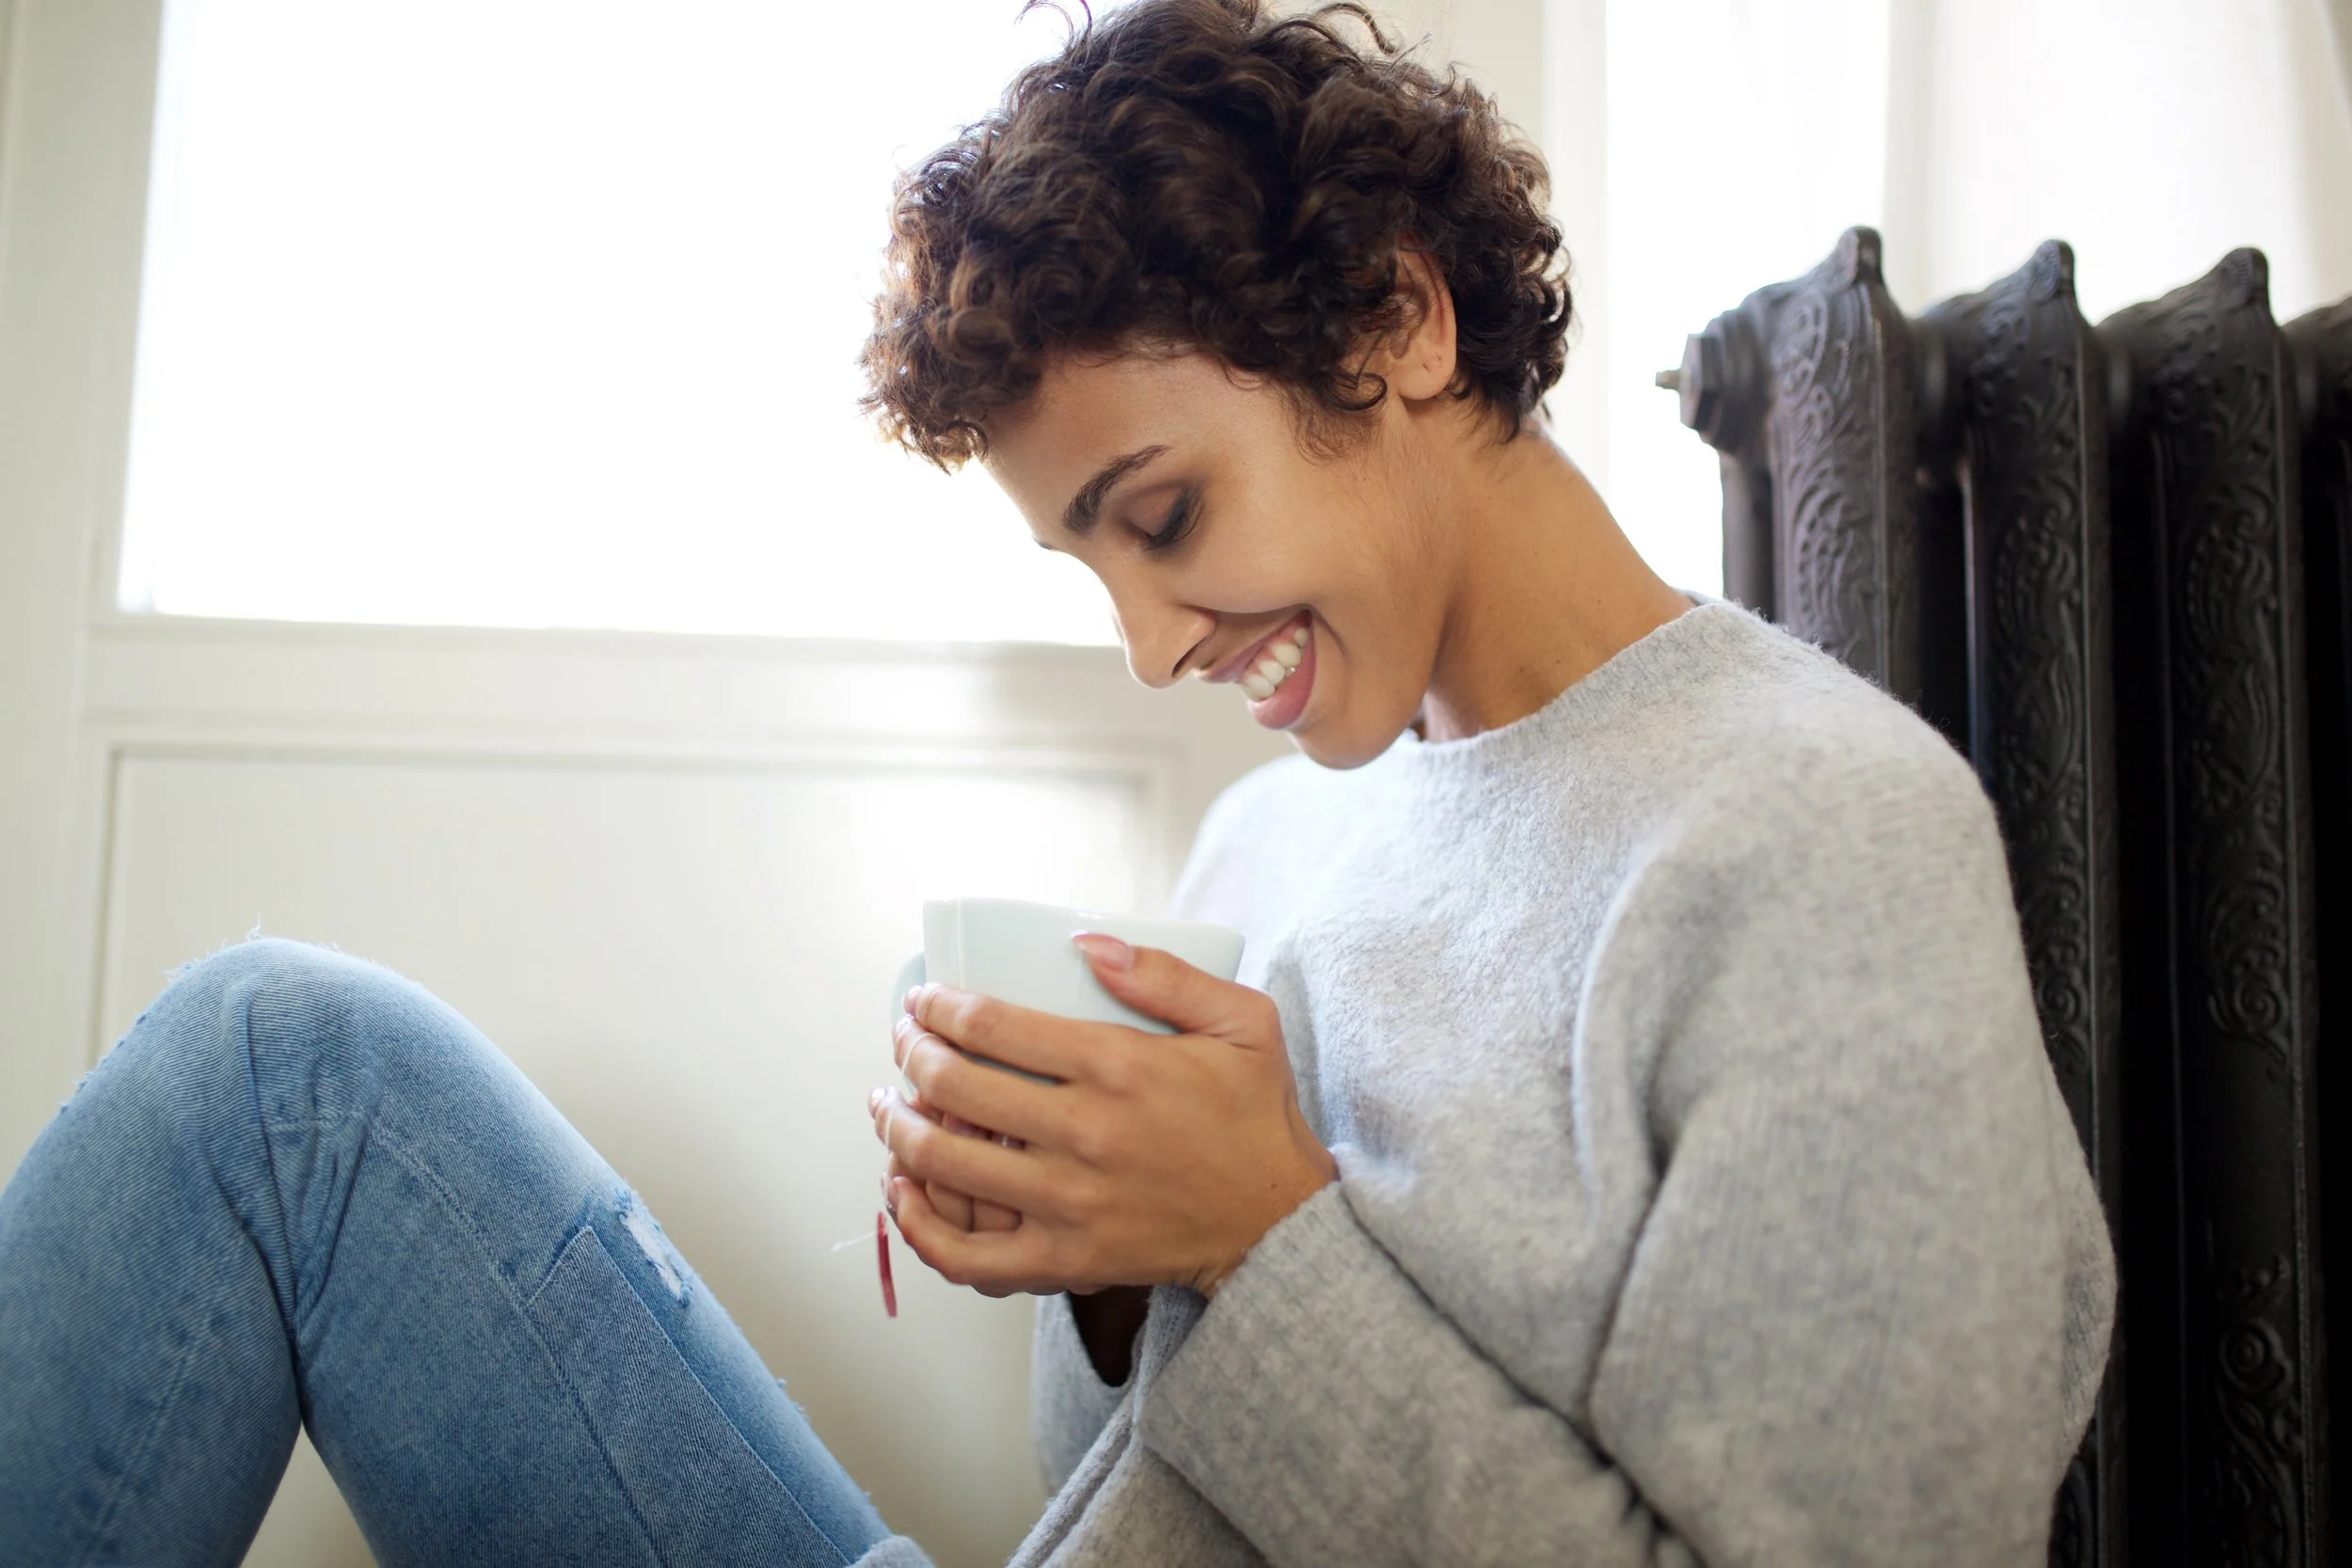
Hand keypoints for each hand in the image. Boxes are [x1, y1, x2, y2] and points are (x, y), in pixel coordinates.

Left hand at [871, 934, 1335, 1296]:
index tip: (924, 1002)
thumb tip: (1084, 940)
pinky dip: (918, 1225)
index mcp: (1119, 1066)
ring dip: (897, 1128)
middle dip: (910, 1055)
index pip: (992, 1026)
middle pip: (954, 1087)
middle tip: (904, 1043)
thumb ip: (1165, 974)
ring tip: (888, 1106)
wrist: (1278, 1223)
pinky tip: (901, 1191)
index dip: (938, 1008)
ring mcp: (1070, 1203)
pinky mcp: (1066, 1260)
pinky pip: (967, 1254)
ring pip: (945, 1164)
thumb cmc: (1255, 1118)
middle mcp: (1085, 1134)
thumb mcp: (1243, 1021)